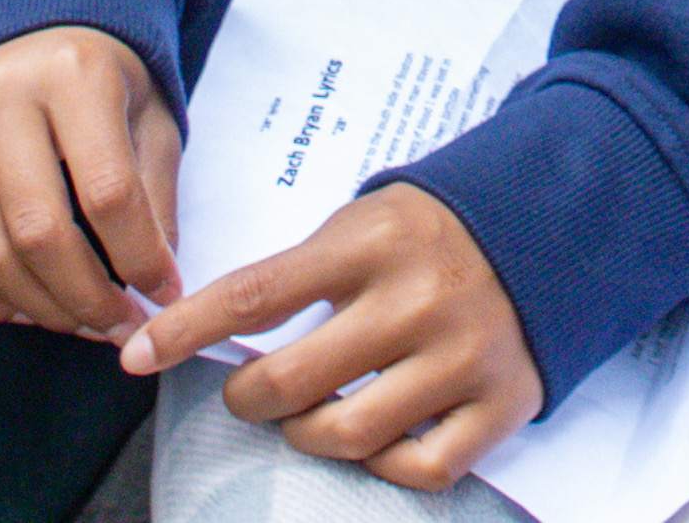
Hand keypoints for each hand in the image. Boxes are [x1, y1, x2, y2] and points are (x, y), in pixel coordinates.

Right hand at [0, 23, 181, 339]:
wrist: (30, 31)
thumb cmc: (101, 84)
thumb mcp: (150, 119)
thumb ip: (154, 196)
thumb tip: (156, 283)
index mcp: (72, 75)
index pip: (106, 191)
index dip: (139, 258)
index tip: (164, 295)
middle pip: (38, 232)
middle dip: (87, 298)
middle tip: (121, 327)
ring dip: (39, 309)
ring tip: (82, 324)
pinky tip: (27, 309)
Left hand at [129, 180, 545, 496]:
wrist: (554, 225)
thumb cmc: (431, 233)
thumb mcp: (366, 220)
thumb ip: (301, 273)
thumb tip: (209, 333)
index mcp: (374, 240)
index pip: (256, 293)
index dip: (185, 331)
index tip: (134, 355)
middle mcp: (418, 298)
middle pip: (291, 381)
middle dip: (248, 398)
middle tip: (250, 394)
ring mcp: (463, 354)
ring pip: (346, 434)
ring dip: (306, 435)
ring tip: (311, 417)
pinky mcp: (502, 402)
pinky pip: (420, 467)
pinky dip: (382, 464)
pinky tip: (375, 438)